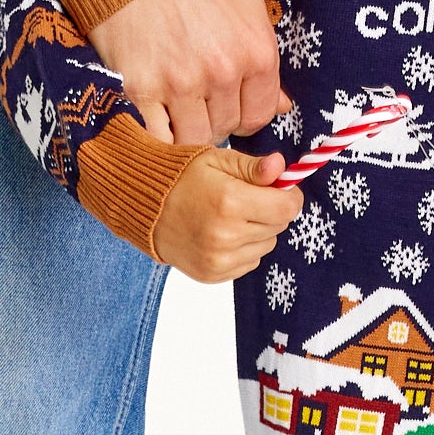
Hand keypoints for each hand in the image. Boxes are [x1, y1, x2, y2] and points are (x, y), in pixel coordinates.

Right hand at [87, 0, 288, 147]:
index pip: (259, 114)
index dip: (244, 114)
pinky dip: (157, 136)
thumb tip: (281, 104)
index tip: (229, 105)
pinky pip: (157, 136)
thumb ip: (264, 55)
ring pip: (193, 137)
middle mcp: (222, 74)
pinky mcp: (141, 88)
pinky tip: (156, 119)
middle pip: (226, 127)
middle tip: (198, 100)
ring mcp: (180, 84)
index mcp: (256, 53)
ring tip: (176, 107)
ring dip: (187, 128)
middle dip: (214, 118)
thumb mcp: (247, 2)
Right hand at [149, 148, 304, 286]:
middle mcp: (226, 235)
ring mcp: (219, 259)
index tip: (278, 188)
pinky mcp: (213, 274)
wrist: (144, 207)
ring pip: (267, 245)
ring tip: (230, 216)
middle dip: (270, 210)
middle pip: (279, 226)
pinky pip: (249, 262)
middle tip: (247, 198)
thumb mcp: (218, 160)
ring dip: (258, 230)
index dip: (289, 195)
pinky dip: (244, 248)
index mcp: (230, 202)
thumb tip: (282, 167)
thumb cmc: (182, 177)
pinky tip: (222, 233)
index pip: (287, 207)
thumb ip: (254, 167)